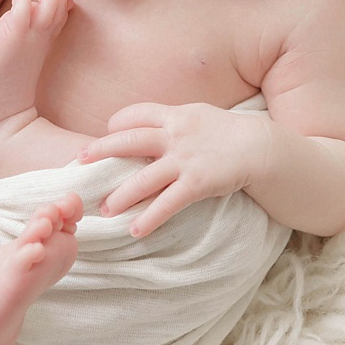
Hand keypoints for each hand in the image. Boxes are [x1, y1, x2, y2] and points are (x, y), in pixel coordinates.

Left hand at [76, 102, 276, 236]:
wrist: (265, 149)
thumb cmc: (231, 134)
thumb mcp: (201, 116)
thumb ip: (175, 122)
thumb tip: (151, 128)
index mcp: (176, 116)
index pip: (137, 113)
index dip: (118, 122)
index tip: (107, 131)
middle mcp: (176, 135)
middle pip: (129, 140)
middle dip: (101, 150)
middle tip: (79, 160)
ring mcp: (185, 160)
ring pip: (143, 178)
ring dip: (121, 196)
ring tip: (105, 210)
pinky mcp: (197, 183)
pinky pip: (168, 203)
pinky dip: (150, 218)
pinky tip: (136, 231)